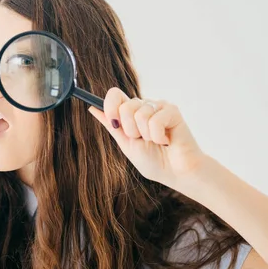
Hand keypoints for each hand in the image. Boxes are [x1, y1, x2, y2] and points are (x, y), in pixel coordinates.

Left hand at [89, 87, 206, 186]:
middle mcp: (144, 106)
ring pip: (140, 114)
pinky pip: (155, 119)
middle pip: (125, 106)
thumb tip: (92, 108)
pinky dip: (159, 136)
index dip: (110, 107)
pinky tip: (166, 141)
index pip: (114, 95)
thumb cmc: (154, 161)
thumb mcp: (126, 143)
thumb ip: (111, 125)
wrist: (175, 173)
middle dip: (131, 130)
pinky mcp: (172, 111)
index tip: (115, 123)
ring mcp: (158, 107)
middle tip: (144, 139)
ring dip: (147, 135)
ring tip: (157, 141)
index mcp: (131, 112)